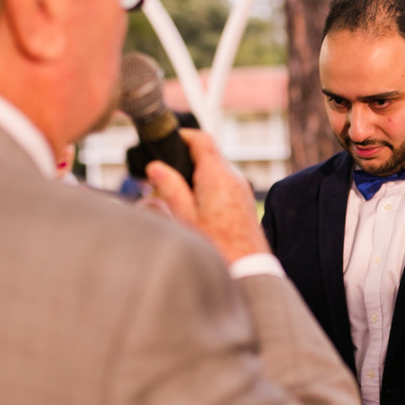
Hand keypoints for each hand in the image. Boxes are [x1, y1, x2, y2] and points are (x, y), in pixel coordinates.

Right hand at [147, 129, 269, 262]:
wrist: (249, 268)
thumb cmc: (217, 246)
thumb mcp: (185, 217)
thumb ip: (170, 188)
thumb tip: (155, 167)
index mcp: (217, 175)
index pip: (201, 139)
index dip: (183, 136)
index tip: (166, 142)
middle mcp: (233, 176)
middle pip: (207, 154)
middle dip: (184, 160)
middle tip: (162, 174)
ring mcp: (242, 189)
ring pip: (215, 170)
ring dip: (195, 175)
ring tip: (174, 193)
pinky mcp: (244, 201)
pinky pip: (224, 184)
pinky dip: (207, 187)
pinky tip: (193, 206)